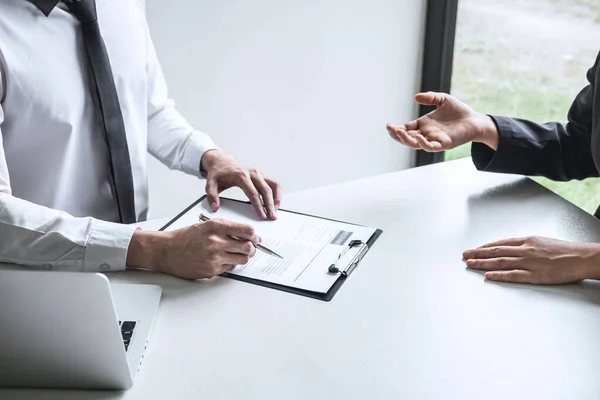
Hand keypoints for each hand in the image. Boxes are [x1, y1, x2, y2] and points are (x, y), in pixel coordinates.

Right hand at [127, 219, 258, 279]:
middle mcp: (216, 241)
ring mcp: (214, 257)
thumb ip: (228, 228)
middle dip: (251, 248)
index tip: (255, 237)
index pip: (247, 230)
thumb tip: (250, 235)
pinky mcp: (212, 270)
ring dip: (242, 257)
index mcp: (216, 226)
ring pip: (242, 259)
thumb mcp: (207, 225)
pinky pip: (230, 268)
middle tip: (249, 247)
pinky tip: (221, 260)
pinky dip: (229, 265)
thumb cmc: (186, 237)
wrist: (167, 250)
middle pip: (248, 247)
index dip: (254, 235)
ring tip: (235, 254)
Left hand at [201, 150, 281, 219]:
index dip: (259, 205)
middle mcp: (252, 173)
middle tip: (272, 217)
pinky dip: (277, 193)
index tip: (262, 216)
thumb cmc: (218, 173)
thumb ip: (212, 195)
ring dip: (277, 198)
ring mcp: (258, 174)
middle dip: (270, 205)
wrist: (221, 162)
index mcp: (241, 176)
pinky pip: (273, 183)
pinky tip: (275, 203)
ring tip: (276, 210)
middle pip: (266, 190)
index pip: (253, 193)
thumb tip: (215, 207)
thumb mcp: (210, 183)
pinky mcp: (261, 175)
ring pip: (273, 185)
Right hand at [386, 91, 498, 151]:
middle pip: (407, 138)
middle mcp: (426, 134)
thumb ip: (430, 98)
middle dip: (397, 135)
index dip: (397, 129)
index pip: (406, 129)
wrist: (475, 120)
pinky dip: (423, 143)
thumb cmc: (459, 111)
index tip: (389, 125)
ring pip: (415, 144)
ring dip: (406, 140)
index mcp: (423, 125)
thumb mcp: (443, 99)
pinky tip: (418, 137)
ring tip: (398, 132)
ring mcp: (434, 140)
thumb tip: (415, 97)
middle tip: (389, 128)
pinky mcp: (444, 144)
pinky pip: (430, 146)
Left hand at [462, 236, 599, 283]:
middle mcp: (524, 250)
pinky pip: (513, 275)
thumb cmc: (564, 250)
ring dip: (483, 263)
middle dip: (478, 253)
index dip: (485, 247)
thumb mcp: (542, 241)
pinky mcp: (534, 275)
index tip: (474, 249)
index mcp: (526, 241)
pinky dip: (499, 275)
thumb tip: (513, 247)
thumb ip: (526, 245)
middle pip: (496, 252)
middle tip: (465, 255)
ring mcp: (528, 263)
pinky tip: (488, 276)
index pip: (500, 243)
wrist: (581, 257)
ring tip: (470, 264)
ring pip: (500, 262)